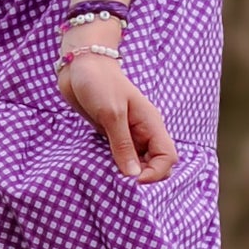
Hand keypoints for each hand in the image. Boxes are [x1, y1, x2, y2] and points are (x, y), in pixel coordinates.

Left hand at [58, 49, 176, 182]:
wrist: (80, 64)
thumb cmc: (99, 82)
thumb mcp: (111, 113)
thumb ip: (122, 144)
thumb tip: (133, 176)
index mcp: (150, 124)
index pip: (168, 156)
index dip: (155, 173)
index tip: (133, 181)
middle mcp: (143, 132)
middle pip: (156, 163)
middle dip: (144, 177)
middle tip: (121, 184)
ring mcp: (128, 134)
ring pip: (138, 163)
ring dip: (128, 175)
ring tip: (111, 181)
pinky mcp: (112, 136)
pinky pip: (120, 158)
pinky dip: (116, 167)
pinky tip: (104, 171)